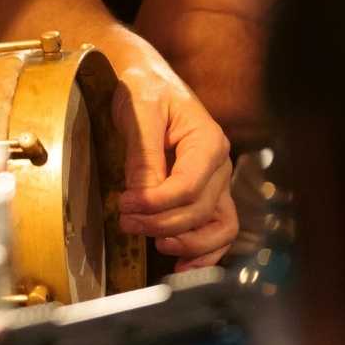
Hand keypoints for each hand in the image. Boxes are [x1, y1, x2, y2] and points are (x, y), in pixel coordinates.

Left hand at [110, 65, 236, 270]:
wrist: (146, 79)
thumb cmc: (143, 88)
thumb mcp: (139, 111)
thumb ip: (143, 154)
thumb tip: (142, 197)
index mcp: (208, 141)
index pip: (188, 187)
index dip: (156, 204)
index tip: (125, 204)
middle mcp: (219, 165)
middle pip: (199, 211)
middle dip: (160, 223)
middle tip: (125, 221)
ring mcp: (216, 182)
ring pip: (218, 229)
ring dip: (186, 244)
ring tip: (153, 244)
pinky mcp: (206, 194)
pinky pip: (217, 230)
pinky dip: (203, 252)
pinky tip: (180, 265)